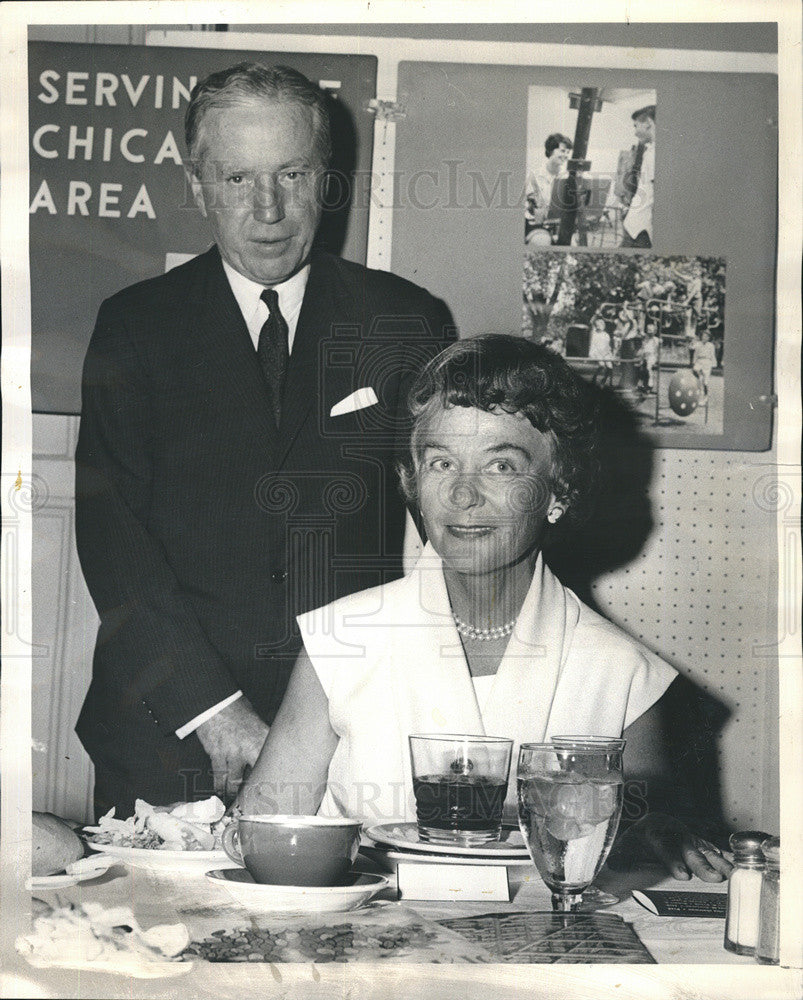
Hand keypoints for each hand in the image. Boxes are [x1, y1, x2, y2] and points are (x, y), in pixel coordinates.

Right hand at [195, 698, 268, 802]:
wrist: (215, 703)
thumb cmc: (238, 710)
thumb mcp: (259, 723)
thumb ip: (264, 741)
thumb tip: (275, 754)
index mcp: (264, 738)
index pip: (274, 764)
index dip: (276, 782)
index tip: (279, 796)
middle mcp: (249, 747)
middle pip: (255, 779)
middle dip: (256, 795)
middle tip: (258, 807)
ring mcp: (232, 752)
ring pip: (234, 782)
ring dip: (234, 794)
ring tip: (237, 804)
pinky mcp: (216, 754)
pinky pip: (219, 776)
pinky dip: (219, 786)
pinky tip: (221, 794)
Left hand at [608, 813, 731, 881]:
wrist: (647, 827)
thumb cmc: (634, 841)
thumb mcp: (621, 847)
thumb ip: (617, 858)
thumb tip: (608, 867)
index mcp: (651, 831)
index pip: (662, 844)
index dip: (673, 860)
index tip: (682, 875)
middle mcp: (672, 832)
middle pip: (687, 847)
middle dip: (700, 863)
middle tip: (713, 878)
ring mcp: (687, 837)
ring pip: (703, 848)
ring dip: (717, 862)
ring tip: (731, 876)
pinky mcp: (698, 843)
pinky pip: (712, 850)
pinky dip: (723, 860)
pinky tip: (735, 870)